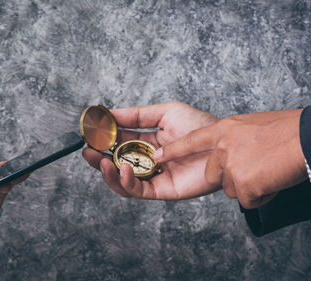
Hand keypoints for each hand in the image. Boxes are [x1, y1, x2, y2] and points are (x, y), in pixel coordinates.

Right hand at [82, 101, 219, 199]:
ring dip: (107, 171)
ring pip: (122, 179)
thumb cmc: (200, 126)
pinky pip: (138, 190)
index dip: (103, 138)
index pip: (119, 141)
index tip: (89, 132)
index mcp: (147, 140)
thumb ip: (137, 115)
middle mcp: (147, 159)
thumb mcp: (166, 112)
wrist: (223, 144)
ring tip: (98, 160)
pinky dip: (126, 181)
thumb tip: (110, 113)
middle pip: (116, 162)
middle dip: (98, 157)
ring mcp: (154, 175)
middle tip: (87, 150)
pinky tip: (121, 168)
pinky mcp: (162, 189)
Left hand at [153, 109, 306, 208]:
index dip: (173, 150)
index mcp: (224, 130)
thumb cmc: (287, 130)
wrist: (307, 140)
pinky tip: (272, 180)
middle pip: (213, 174)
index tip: (158, 157)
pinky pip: (247, 199)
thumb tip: (225, 151)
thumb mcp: (251, 126)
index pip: (191, 141)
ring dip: (248, 185)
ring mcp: (231, 168)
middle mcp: (222, 149)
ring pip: (231, 188)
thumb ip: (232, 138)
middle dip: (230, 176)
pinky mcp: (243, 186)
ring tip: (267, 171)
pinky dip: (261, 195)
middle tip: (251, 167)